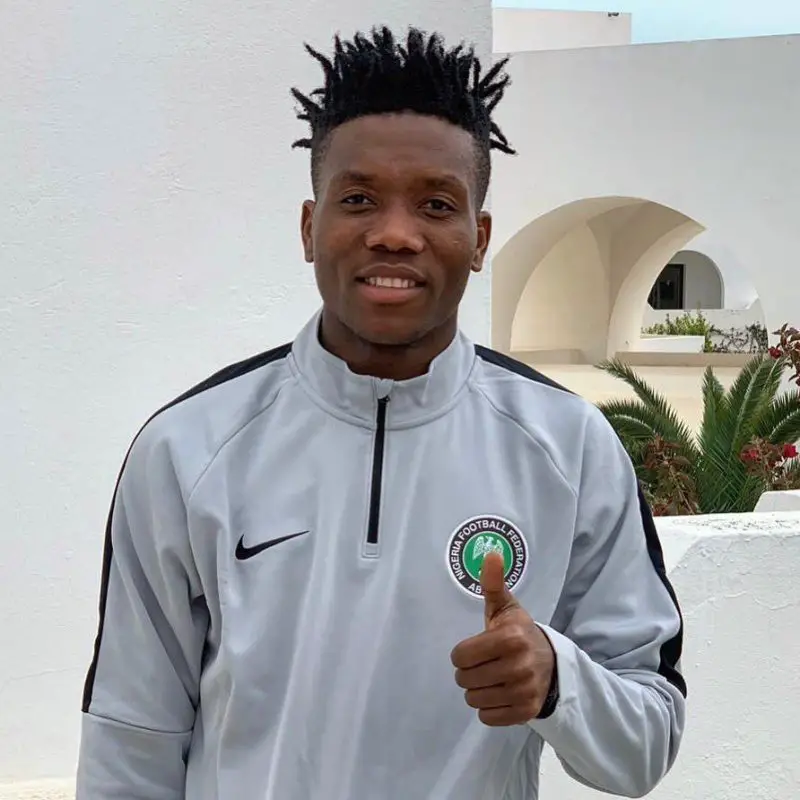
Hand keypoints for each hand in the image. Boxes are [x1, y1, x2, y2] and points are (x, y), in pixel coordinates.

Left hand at [450, 552, 555, 725]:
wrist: (552, 664)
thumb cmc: (519, 633)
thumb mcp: (506, 608)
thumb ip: (493, 584)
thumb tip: (490, 553)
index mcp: (510, 638)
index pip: (461, 656)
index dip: (462, 653)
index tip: (475, 649)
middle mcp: (518, 666)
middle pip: (465, 679)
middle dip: (469, 672)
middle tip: (484, 664)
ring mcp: (524, 691)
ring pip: (473, 699)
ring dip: (477, 690)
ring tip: (491, 678)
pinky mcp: (525, 712)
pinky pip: (487, 717)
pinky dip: (489, 708)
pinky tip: (499, 693)